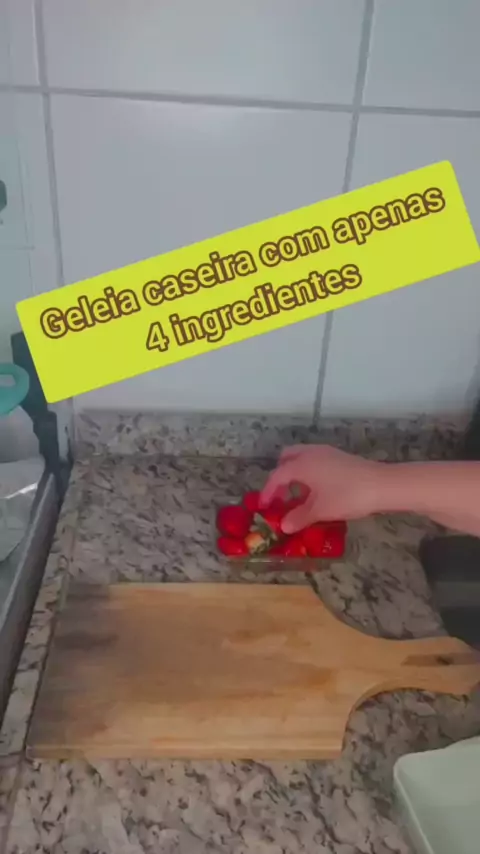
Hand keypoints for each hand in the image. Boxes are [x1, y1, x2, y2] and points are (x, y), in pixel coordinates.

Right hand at [260, 445, 382, 532]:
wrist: (382, 485)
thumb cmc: (347, 496)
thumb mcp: (320, 510)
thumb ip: (299, 517)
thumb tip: (284, 526)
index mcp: (301, 465)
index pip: (276, 476)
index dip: (268, 492)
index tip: (264, 507)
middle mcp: (310, 453)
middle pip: (287, 458)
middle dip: (280, 476)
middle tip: (280, 496)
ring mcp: (326, 453)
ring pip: (302, 458)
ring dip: (296, 474)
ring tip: (298, 496)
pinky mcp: (339, 457)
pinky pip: (315, 461)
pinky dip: (309, 473)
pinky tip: (317, 491)